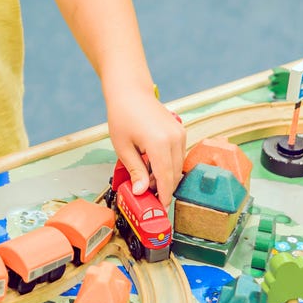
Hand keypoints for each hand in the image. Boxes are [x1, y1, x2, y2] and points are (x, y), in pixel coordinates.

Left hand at [106, 86, 185, 207]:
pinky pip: (178, 155)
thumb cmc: (122, 116)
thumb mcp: (123, 147)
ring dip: (165, 176)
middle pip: (174, 174)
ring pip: (177, 166)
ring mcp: (180, 134)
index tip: (160, 208)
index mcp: (159, 143)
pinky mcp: (180, 131)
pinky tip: (151, 164)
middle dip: (163, 188)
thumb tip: (142, 192)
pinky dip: (167, 164)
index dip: (164, 196)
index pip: (166, 178)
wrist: (130, 93)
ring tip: (146, 177)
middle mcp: (174, 138)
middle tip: (147, 195)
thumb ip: (136, 171)